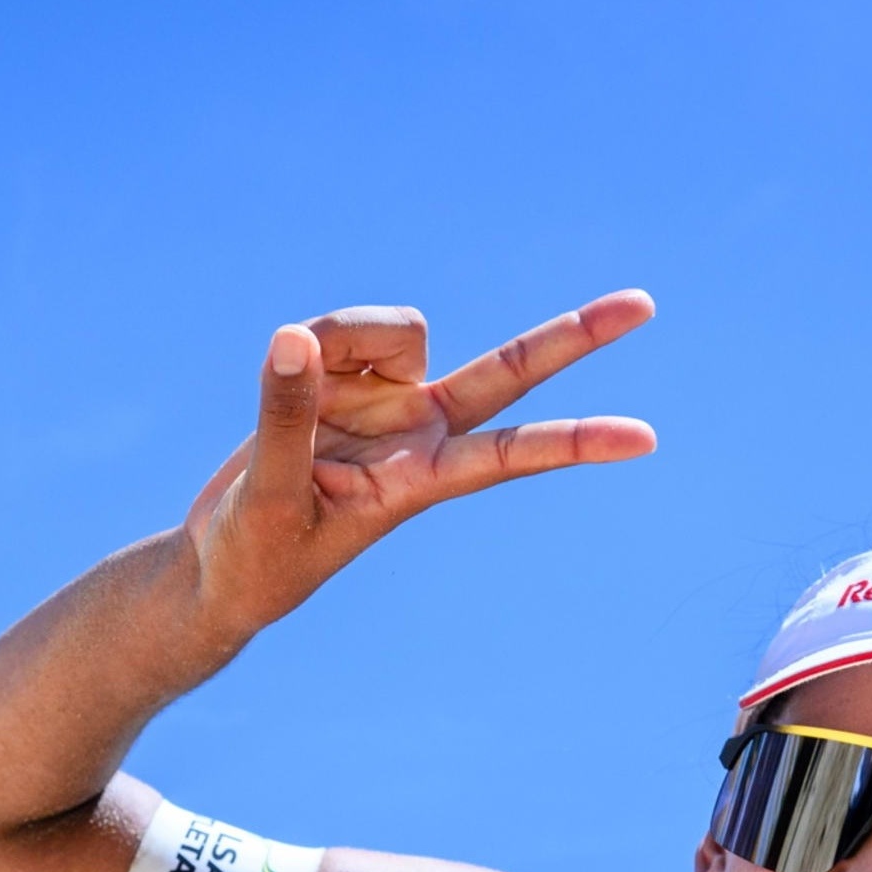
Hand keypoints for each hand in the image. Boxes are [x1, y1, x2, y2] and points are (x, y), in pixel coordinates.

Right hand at [182, 292, 654, 637]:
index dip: (577, 442)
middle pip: (511, 372)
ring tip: (292, 384)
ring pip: (395, 326)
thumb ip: (284, 417)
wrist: (225, 564)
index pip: (513, 452)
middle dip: (574, 337)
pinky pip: (339, 327)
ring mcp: (389, 403)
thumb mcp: (267, 498)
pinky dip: (308, 344)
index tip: (646, 439)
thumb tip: (294, 336)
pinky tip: (286, 377)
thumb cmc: (256, 557)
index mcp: (421, 481)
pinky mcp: (349, 381)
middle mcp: (420, 433)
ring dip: (342, 335)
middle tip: (646, 307)